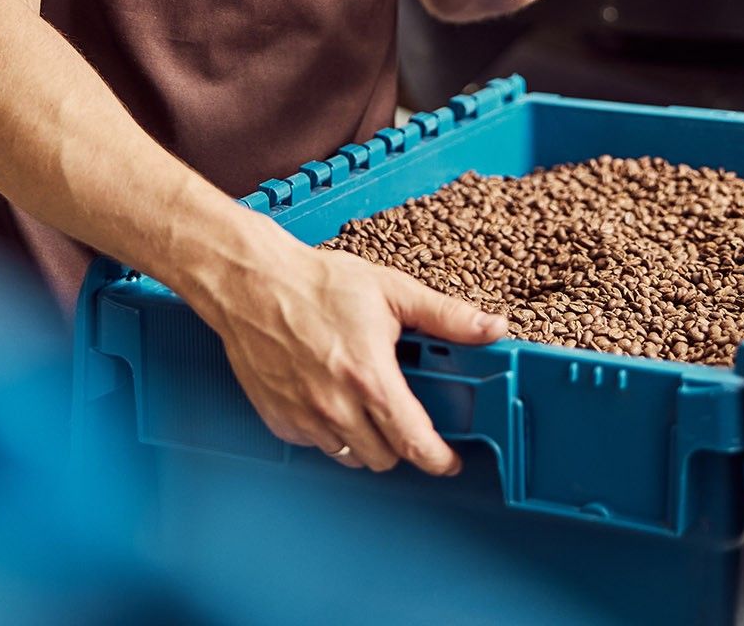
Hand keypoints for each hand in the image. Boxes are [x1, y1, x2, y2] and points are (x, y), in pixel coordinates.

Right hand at [195, 227, 507, 474]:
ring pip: (350, 456)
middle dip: (401, 442)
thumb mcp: (391, 291)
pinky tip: (330, 397)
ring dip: (366, 441)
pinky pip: (316, 444)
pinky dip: (329, 432)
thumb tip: (491, 328)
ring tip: (365, 404)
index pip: (414, 443)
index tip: (447, 460)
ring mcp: (304, 418)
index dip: (438, 459)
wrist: (251, 284)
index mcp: (370, 378)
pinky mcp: (279, 420)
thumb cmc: (316, 284)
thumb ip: (446, 316)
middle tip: (402, 415)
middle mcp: (336, 407)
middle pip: (384, 458)